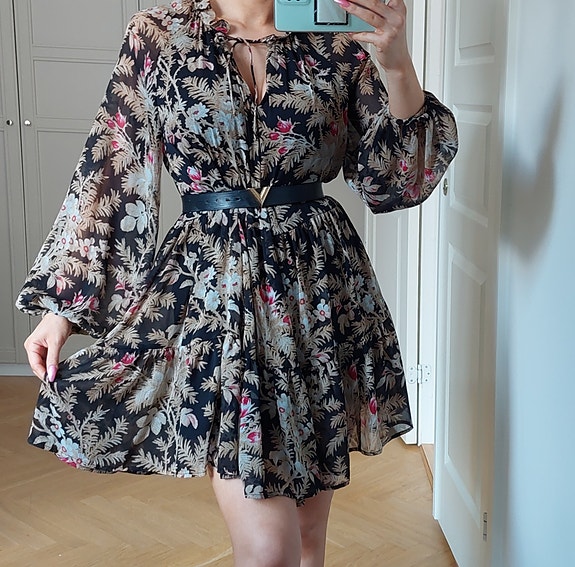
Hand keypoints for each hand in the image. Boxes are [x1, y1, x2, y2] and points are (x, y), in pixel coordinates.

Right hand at [24, 313, 71, 381]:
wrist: (64, 313)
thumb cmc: (58, 322)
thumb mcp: (56, 342)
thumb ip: (53, 359)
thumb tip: (51, 373)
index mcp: (31, 345)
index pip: (35, 365)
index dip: (43, 374)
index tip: (51, 380)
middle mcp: (33, 347)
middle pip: (38, 365)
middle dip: (46, 372)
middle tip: (55, 380)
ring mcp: (39, 347)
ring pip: (43, 363)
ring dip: (50, 369)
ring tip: (57, 374)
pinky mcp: (46, 347)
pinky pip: (48, 359)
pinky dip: (52, 364)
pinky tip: (58, 368)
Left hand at [335, 0, 424, 118]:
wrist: (399, 62)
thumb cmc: (393, 41)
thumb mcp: (391, 22)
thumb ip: (380, 12)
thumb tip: (360, 5)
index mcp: (398, 8)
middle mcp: (396, 17)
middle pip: (375, 3)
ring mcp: (391, 30)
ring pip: (370, 16)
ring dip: (354, 10)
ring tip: (344, 4)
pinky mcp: (384, 42)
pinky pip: (366, 35)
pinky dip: (356, 33)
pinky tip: (349, 32)